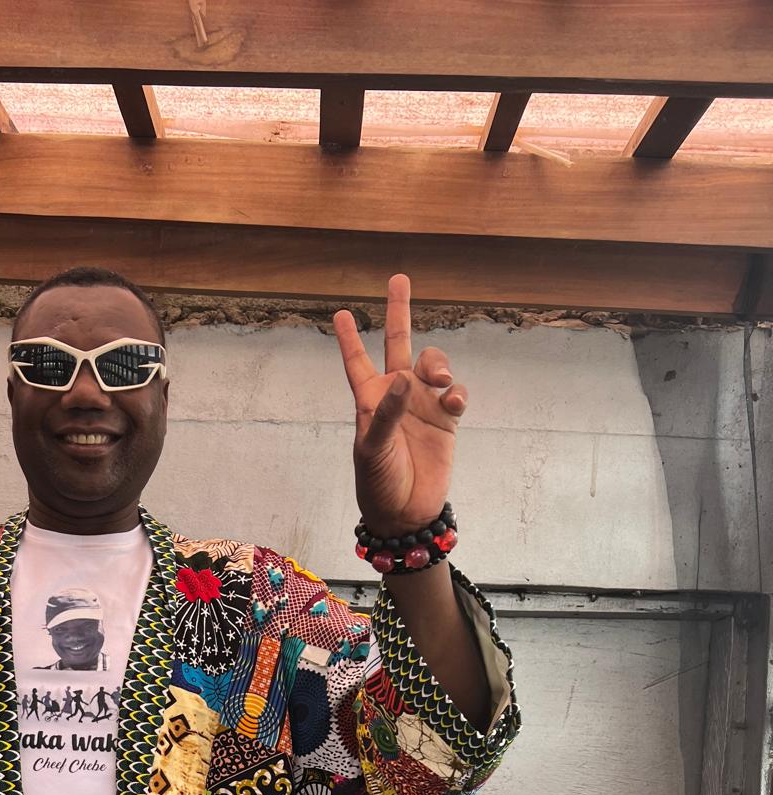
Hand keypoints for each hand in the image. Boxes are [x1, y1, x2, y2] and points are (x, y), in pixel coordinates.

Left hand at [334, 275, 467, 535]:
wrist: (406, 512)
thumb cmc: (379, 482)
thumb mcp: (374, 448)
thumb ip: (389, 411)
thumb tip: (406, 377)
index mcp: (370, 400)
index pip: (357, 362)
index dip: (349, 339)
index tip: (341, 313)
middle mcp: (397, 396)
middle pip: (398, 344)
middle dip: (398, 312)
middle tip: (399, 278)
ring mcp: (423, 405)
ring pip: (433, 363)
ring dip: (438, 362)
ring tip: (438, 379)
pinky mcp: (446, 420)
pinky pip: (456, 392)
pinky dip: (457, 392)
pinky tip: (452, 404)